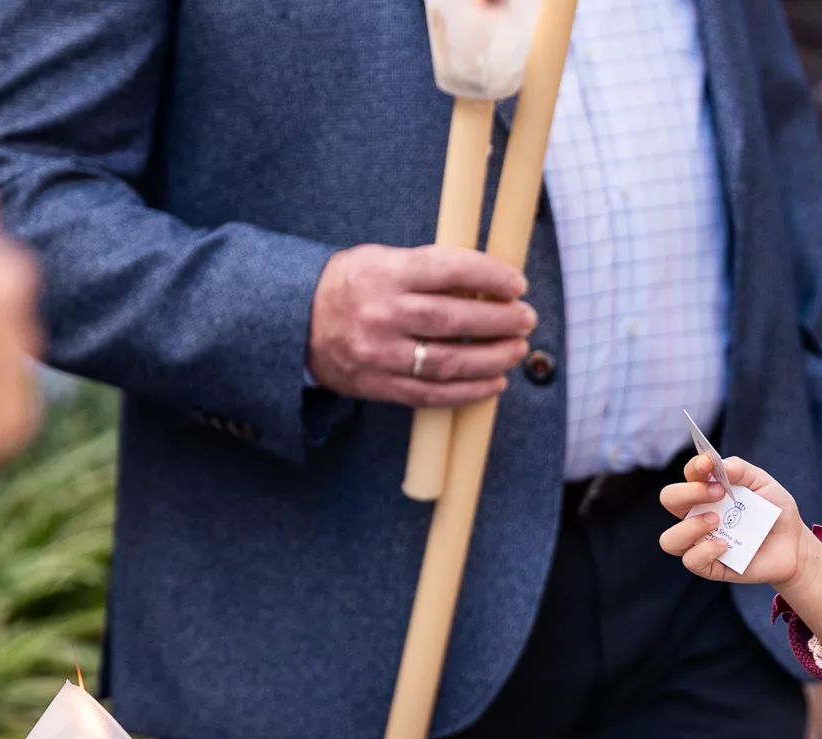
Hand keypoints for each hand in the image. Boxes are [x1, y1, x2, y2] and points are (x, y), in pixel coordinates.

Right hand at [307, 244, 534, 406]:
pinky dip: (470, 391)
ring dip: (492, 358)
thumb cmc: (351, 286)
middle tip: (526, 319)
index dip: (489, 277)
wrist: (295, 323)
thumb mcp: (381, 260)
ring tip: (516, 349)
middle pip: (454, 319)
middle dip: (500, 321)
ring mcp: (380, 354)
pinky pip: (433, 394)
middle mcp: (382, 314)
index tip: (517, 283)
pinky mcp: (379, 385)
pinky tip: (495, 383)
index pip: (448, 270)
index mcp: (384, 273)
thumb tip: (488, 283)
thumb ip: (428, 270)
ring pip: (448, 361)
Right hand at [658, 455, 821, 658]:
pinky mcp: (710, 566)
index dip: (694, 466)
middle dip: (688, 492)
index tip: (709, 464)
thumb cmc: (775, 511)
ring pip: (669, 539)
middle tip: (718, 494)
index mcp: (707, 490)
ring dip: (690, 526)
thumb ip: (742, 470)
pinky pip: (691, 560)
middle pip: (669, 499)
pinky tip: (726, 545)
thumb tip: (719, 464)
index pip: (689, 475)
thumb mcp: (764, 484)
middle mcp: (697, 515)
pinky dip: (705, 551)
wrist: (794, 545)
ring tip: (717, 521)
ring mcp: (701, 541)